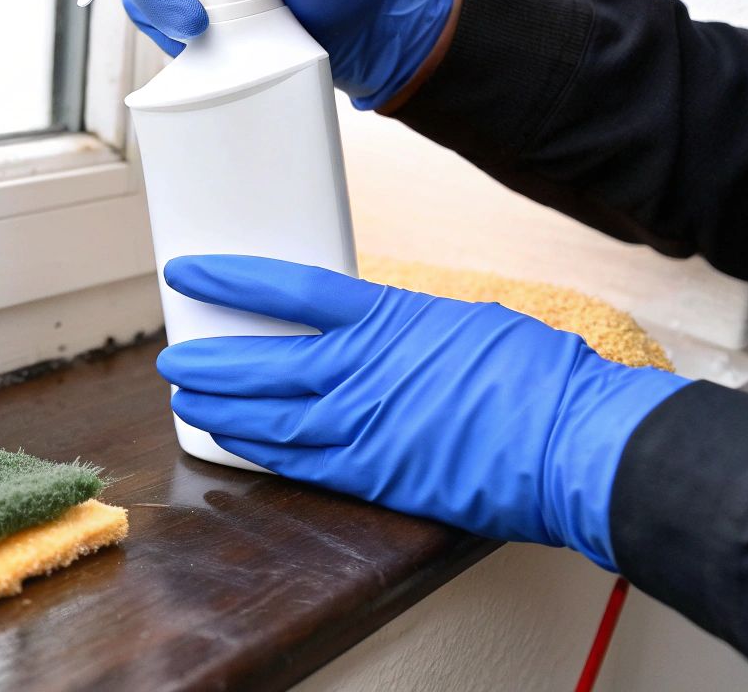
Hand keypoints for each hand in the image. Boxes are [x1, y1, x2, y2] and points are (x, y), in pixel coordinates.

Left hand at [155, 255, 689, 568]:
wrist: (575, 443)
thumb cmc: (536, 377)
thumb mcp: (461, 322)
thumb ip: (402, 326)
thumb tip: (369, 331)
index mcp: (386, 317)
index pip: (284, 286)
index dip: (228, 278)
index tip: (187, 271)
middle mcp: (360, 371)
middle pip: (258, 362)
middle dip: (206, 359)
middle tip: (172, 355)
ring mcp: (362, 427)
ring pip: (265, 417)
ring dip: (217, 406)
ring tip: (186, 397)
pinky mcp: (373, 476)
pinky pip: (296, 462)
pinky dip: (257, 450)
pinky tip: (231, 441)